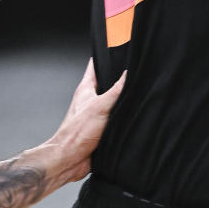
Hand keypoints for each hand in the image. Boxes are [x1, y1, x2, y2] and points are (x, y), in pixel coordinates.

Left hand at [48, 60, 124, 184]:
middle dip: (121, 80)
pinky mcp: (102, 130)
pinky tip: (134, 119)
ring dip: (124, 103)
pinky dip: (124, 119)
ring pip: (114, 103)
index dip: (106, 56)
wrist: (69, 160)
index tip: (117, 48)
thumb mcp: (100, 106)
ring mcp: (97, 115)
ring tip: (138, 97)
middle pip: (108, 84)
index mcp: (87, 89)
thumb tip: (128, 74)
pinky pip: (117, 120)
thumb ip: (115, 90)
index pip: (96, 66)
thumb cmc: (76, 133)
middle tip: (136, 74)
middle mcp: (91, 100)